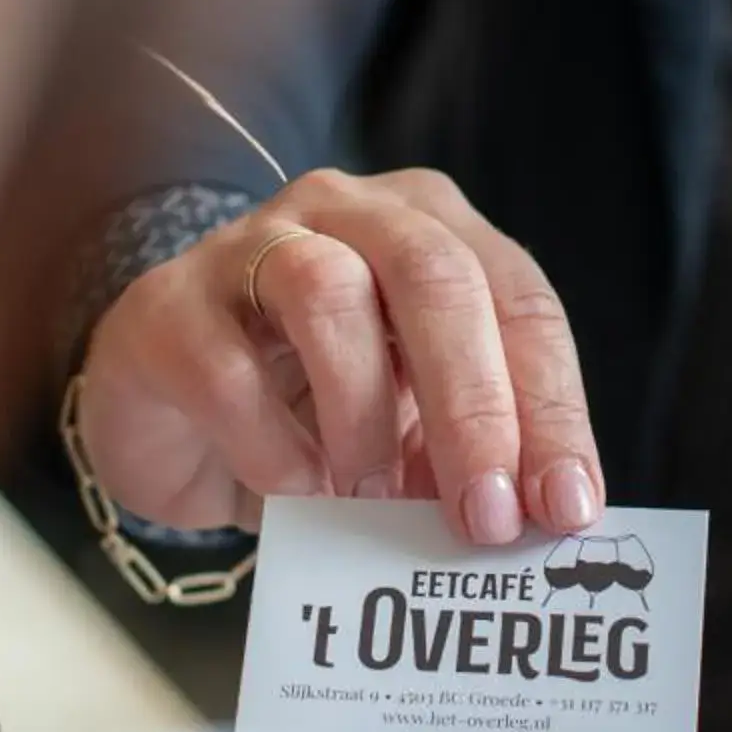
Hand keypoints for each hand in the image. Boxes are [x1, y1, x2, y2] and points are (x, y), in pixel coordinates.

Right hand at [77, 168, 603, 547]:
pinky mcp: (169, 308)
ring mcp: (249, 246)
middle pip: (435, 276)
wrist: (166, 400)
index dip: (550, 405)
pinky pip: (230, 371)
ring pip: (329, 293)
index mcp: (432, 228)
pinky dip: (275, 449)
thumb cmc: (307, 404)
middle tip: (487, 516)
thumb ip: (470, 453)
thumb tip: (539, 520)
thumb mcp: (410, 423)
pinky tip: (296, 494)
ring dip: (367, 416)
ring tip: (377, 503)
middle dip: (475, 405)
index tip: (565, 506)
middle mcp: (348, 211)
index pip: (519, 299)